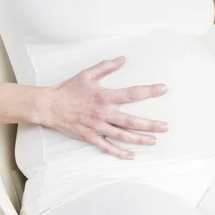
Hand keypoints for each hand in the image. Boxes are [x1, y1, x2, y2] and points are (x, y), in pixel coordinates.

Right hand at [38, 56, 168, 159]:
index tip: (163, 89)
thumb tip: (122, 58)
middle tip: (165, 126)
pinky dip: (119, 153)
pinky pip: (107, 147)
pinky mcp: (90, 137)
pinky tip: (131, 155)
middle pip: (131, 121)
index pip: (131, 94)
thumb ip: (106, 66)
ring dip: (139, 139)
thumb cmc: (69, 89)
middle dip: (150, 124)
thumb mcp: (87, 74)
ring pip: (122, 136)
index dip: (149, 91)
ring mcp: (97, 127)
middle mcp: (103, 113)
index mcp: (104, 96)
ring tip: (154, 140)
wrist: (49, 106)